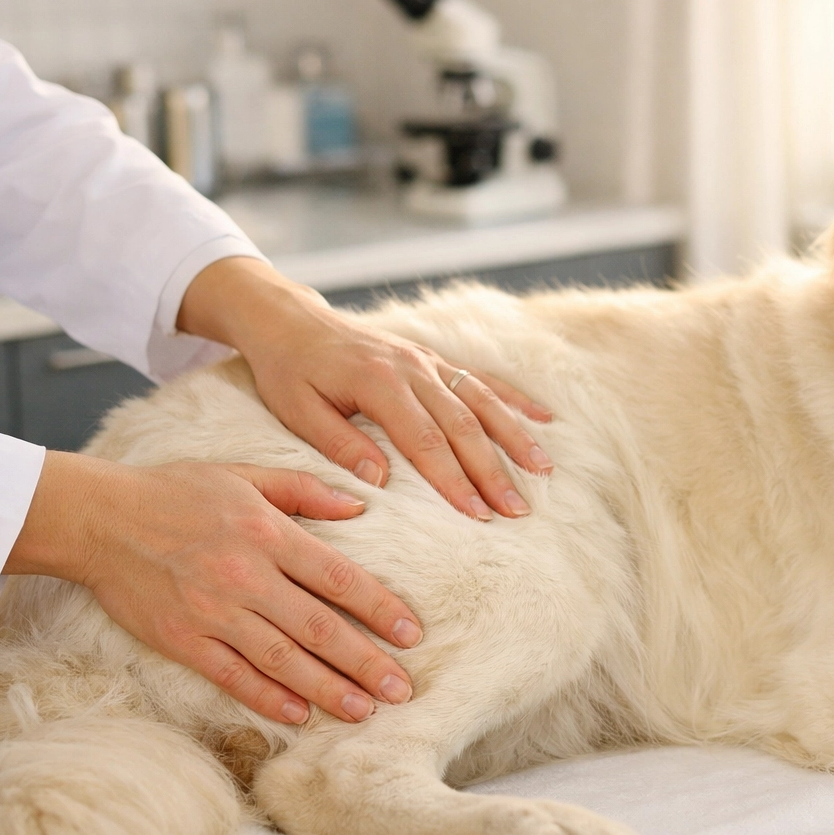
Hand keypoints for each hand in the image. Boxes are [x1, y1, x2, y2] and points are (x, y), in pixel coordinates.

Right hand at [5, 452, 422, 724]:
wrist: (98, 518)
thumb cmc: (175, 492)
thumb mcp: (245, 476)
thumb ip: (304, 490)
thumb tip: (359, 506)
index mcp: (267, 535)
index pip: (338, 579)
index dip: (379, 608)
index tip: (411, 634)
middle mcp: (246, 578)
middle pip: (319, 629)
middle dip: (365, 663)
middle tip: (402, 691)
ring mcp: (213, 613)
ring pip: (282, 660)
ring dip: (327, 690)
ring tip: (363, 711)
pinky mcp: (182, 639)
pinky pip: (232, 676)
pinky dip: (267, 698)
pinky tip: (298, 715)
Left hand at [178, 257, 553, 520]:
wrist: (291, 320)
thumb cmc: (288, 370)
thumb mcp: (296, 410)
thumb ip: (338, 443)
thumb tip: (381, 480)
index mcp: (378, 382)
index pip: (425, 440)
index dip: (454, 480)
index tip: (477, 514)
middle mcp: (413, 368)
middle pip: (464, 425)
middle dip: (493, 471)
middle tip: (517, 510)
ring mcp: (428, 361)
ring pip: (482, 401)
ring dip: (515, 438)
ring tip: (543, 472)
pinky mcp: (434, 358)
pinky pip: (482, 379)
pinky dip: (515, 399)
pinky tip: (544, 419)